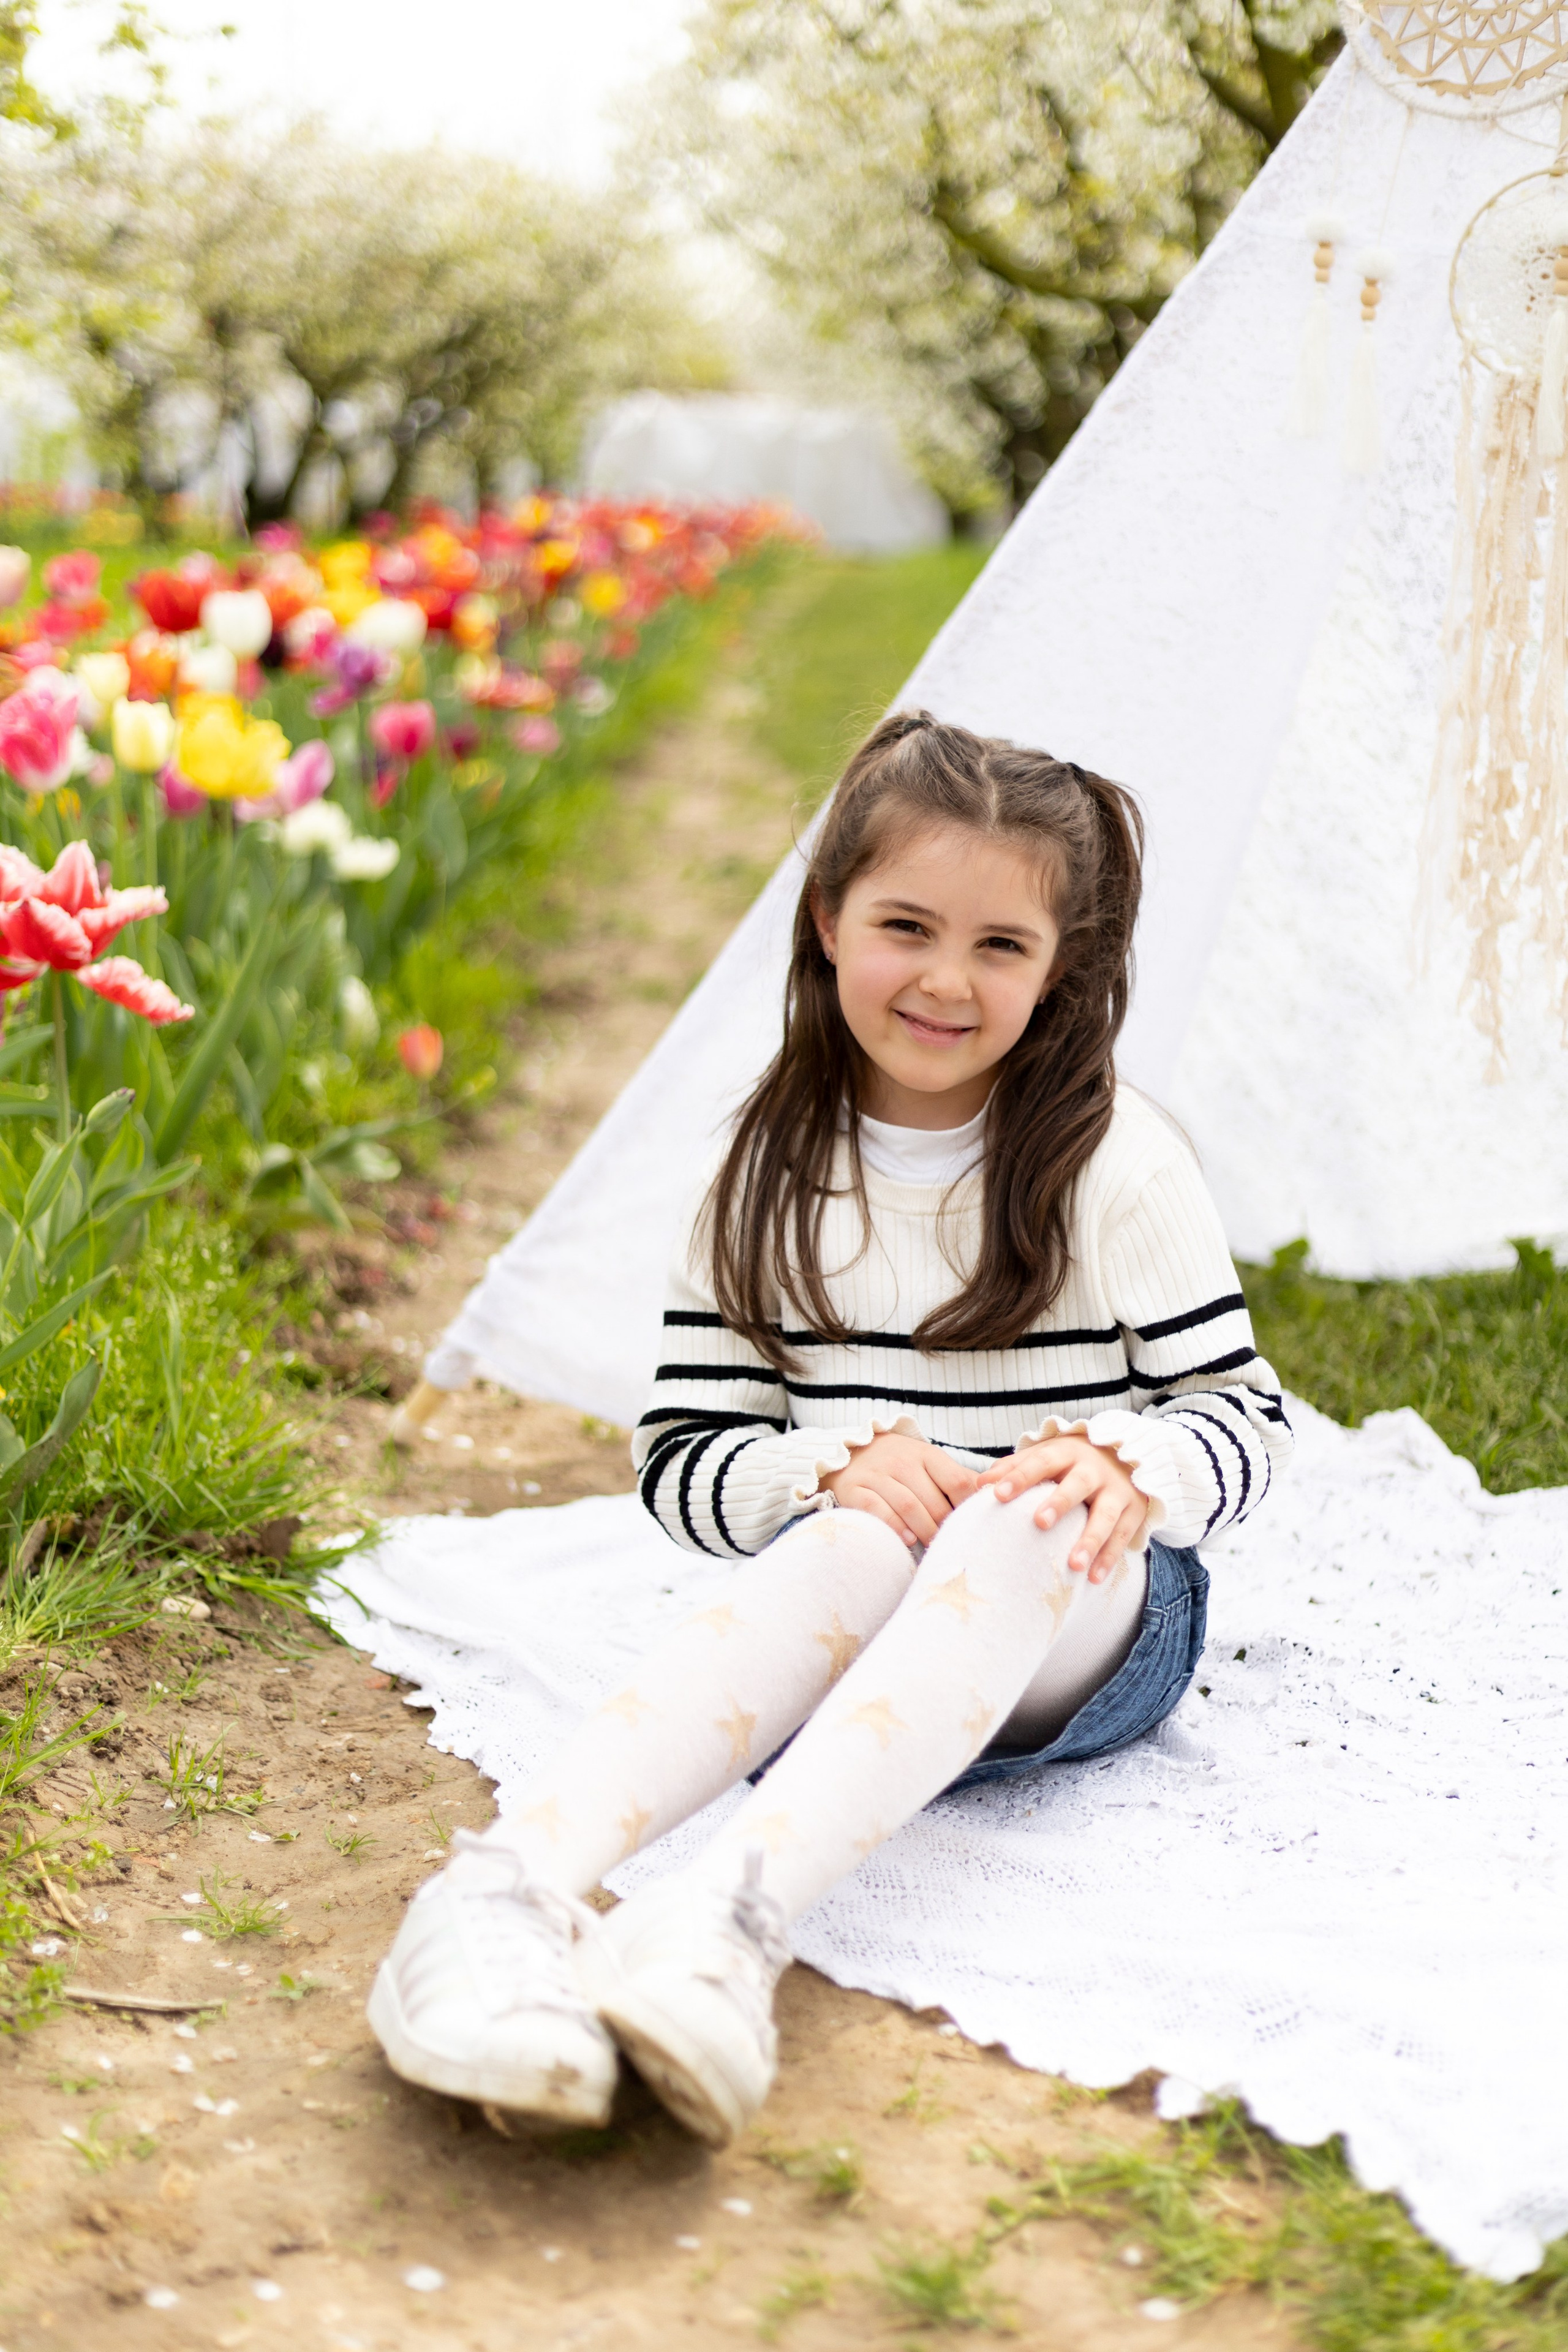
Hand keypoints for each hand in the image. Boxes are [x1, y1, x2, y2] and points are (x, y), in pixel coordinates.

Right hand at [821, 1432, 979, 1547]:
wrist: (853, 1451)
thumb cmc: (901, 1464)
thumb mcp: (929, 1462)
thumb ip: (957, 1478)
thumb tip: (991, 1496)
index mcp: (927, 1455)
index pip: (957, 1481)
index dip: (967, 1507)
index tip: (972, 1525)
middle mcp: (902, 1462)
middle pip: (933, 1500)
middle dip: (946, 1527)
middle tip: (954, 1545)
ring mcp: (877, 1474)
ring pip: (908, 1506)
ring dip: (924, 1530)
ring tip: (934, 1547)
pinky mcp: (855, 1488)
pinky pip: (875, 1509)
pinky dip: (893, 1526)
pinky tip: (906, 1539)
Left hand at [978, 1436, 1145, 1581]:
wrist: (1129, 1455)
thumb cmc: (1073, 1462)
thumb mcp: (1048, 1455)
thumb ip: (1015, 1467)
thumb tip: (979, 1484)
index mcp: (1068, 1452)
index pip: (1041, 1461)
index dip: (1019, 1476)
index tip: (996, 1494)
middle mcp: (1094, 1469)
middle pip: (1077, 1484)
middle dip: (1060, 1503)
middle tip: (1040, 1523)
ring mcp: (1117, 1490)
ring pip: (1105, 1516)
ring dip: (1090, 1540)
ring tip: (1073, 1565)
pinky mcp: (1135, 1511)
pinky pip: (1122, 1536)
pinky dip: (1109, 1558)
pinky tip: (1093, 1578)